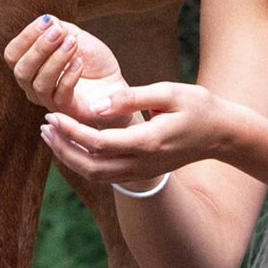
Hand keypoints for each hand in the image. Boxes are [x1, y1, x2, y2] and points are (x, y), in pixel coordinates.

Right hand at [4, 15, 132, 123]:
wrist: (114, 81)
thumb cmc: (92, 61)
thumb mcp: (74, 36)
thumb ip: (58, 28)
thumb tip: (47, 21)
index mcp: (30, 67)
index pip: (13, 54)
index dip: (26, 36)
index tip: (46, 21)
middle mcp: (33, 86)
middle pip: (21, 71)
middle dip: (39, 48)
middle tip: (58, 32)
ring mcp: (49, 101)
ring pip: (40, 83)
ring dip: (56, 59)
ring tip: (72, 43)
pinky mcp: (68, 111)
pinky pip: (61, 96)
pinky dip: (69, 76)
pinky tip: (80, 62)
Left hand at [38, 81, 230, 188]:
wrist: (222, 134)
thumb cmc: (198, 106)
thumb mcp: (168, 92)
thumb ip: (131, 98)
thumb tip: (96, 105)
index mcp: (147, 141)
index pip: (97, 142)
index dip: (70, 131)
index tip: (52, 114)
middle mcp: (142, 162)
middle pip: (90, 166)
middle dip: (62, 148)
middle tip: (45, 127)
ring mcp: (142, 171)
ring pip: (95, 175)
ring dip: (69, 158)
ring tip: (52, 136)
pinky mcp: (142, 172)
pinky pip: (105, 175)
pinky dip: (84, 162)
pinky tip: (73, 144)